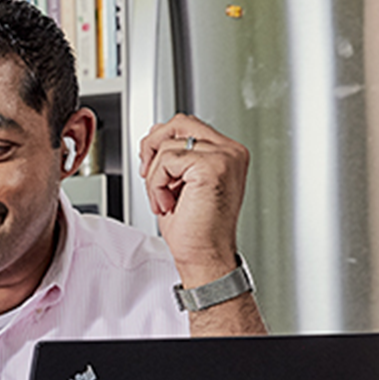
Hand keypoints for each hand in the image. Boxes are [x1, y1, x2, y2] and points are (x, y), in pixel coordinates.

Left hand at [138, 113, 249, 286]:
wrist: (206, 257)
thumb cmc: (195, 230)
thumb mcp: (179, 183)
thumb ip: (174, 156)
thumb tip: (155, 135)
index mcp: (227, 153)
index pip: (187, 125)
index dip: (161, 141)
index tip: (151, 168)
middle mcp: (230, 151)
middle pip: (179, 123)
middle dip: (153, 146)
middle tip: (148, 174)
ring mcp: (225, 157)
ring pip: (167, 146)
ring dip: (154, 178)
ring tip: (165, 201)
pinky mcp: (212, 167)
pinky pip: (167, 161)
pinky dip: (157, 185)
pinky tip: (168, 204)